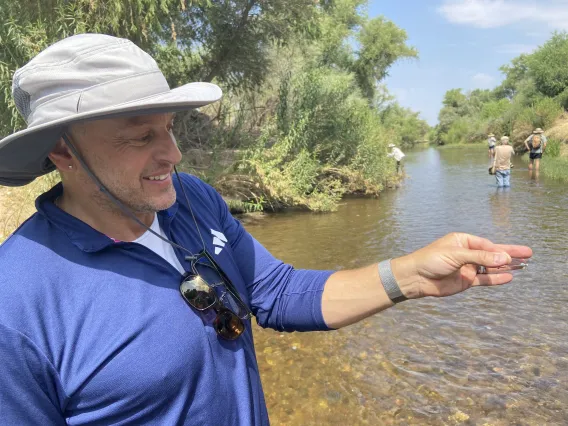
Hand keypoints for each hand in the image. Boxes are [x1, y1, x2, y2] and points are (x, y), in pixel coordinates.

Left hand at [390, 233, 531, 298]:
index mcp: (463, 241)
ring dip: (506, 267)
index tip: (511, 255)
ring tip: (524, 267)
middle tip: (529, 254)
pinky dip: (496, 278)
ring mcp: (468, 268)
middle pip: (492, 254)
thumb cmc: (431, 260)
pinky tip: (510, 277)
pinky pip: (485, 279)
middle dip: (510, 254)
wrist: (415, 278)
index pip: (486, 245)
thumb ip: (481, 257)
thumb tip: (505, 257)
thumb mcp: (456, 255)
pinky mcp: (466, 281)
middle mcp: (467, 253)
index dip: (500, 250)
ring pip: (490, 267)